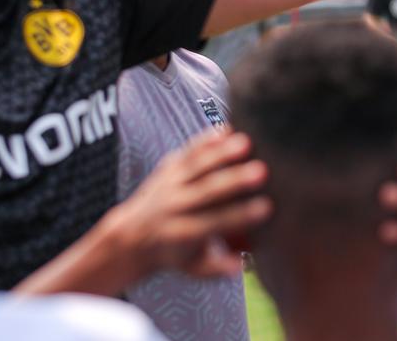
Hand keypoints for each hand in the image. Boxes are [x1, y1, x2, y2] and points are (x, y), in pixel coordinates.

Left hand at [108, 129, 271, 279]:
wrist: (131, 237)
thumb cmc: (174, 254)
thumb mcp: (194, 268)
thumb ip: (218, 267)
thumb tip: (243, 264)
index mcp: (182, 234)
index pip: (214, 224)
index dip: (240, 216)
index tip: (266, 207)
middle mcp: (173, 207)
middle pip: (206, 192)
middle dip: (234, 181)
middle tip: (262, 172)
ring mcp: (169, 184)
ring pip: (196, 166)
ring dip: (221, 154)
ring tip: (247, 143)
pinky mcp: (168, 168)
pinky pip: (188, 152)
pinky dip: (205, 140)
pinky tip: (227, 129)